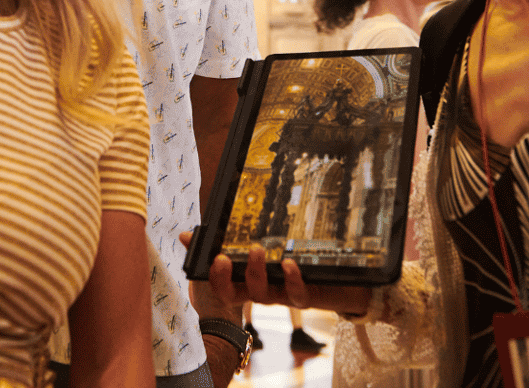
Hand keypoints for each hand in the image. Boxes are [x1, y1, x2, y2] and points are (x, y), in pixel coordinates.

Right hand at [205, 242, 371, 316]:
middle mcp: (261, 288)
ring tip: (256, 250)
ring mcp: (281, 294)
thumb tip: (188, 233)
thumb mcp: (263, 242)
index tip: (213, 256)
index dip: (212, 275)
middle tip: (223, 258)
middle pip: (235, 293)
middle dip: (225, 279)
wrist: (339, 280)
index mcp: (248, 277)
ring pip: (263, 295)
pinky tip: (290, 264)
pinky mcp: (304, 296)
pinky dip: (292, 281)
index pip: (222, 283)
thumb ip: (228, 236)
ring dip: (256, 273)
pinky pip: (296, 296)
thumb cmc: (294, 258)